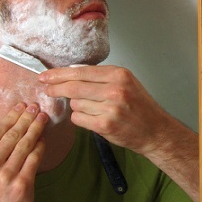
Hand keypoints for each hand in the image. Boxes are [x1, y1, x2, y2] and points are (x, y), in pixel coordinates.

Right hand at [0, 103, 46, 201]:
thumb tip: (3, 129)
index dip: (10, 117)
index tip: (19, 106)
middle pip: (11, 135)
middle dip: (25, 118)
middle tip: (35, 107)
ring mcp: (6, 175)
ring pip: (24, 144)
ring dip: (35, 128)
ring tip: (42, 118)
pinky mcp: (22, 184)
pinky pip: (34, 159)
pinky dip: (40, 146)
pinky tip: (43, 138)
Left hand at [39, 65, 199, 201]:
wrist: (155, 130)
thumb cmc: (140, 106)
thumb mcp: (127, 83)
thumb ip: (102, 77)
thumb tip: (72, 74)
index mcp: (119, 75)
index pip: (81, 71)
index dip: (60, 74)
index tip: (47, 76)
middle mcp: (115, 89)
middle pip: (74, 87)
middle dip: (56, 88)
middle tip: (46, 89)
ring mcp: (110, 108)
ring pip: (75, 104)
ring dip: (77, 107)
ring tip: (93, 109)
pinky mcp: (105, 125)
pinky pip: (79, 119)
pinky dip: (80, 119)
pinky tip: (92, 119)